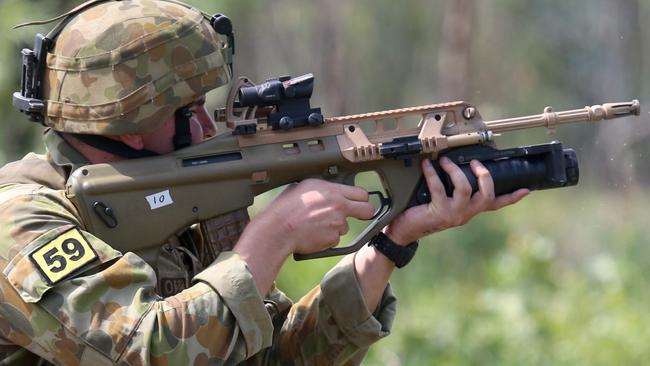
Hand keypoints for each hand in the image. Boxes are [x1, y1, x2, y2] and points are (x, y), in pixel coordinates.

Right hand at [252, 179, 374, 254]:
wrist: (278, 229)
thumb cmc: (285, 208)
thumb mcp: (304, 187)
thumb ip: (322, 189)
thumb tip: (328, 191)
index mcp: (332, 190)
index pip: (361, 193)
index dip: (361, 199)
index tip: (358, 202)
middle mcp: (339, 206)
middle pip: (367, 210)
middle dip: (365, 213)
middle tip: (358, 215)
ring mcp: (337, 223)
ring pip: (345, 226)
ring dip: (335, 227)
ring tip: (316, 225)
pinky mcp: (332, 238)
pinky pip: (334, 239)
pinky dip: (326, 238)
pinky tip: (313, 234)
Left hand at [384, 157, 528, 243]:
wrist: (403, 232)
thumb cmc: (421, 213)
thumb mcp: (443, 202)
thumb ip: (453, 191)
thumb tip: (457, 165)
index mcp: (469, 211)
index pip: (495, 205)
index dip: (511, 197)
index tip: (526, 189)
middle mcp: (465, 214)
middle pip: (487, 195)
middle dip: (484, 175)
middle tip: (475, 163)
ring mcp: (454, 215)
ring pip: (465, 189)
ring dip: (455, 171)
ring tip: (446, 161)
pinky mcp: (439, 212)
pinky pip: (439, 188)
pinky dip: (432, 174)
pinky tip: (427, 166)